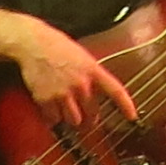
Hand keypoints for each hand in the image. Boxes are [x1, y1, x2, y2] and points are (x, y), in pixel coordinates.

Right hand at [10, 23, 138, 129]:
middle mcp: (81, 84)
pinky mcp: (46, 100)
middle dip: (89, 120)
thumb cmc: (56, 46)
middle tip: (86, 120)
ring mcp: (63, 93)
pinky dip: (52, 117)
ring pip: (73, 121)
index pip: (115, 90)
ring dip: (70, 119)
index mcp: (92, 70)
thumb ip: (91, 74)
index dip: (126, 106)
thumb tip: (97, 91)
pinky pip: (53, 119)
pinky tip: (51, 108)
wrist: (33, 43)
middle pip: (92, 114)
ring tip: (65, 110)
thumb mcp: (82, 56)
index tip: (132, 117)